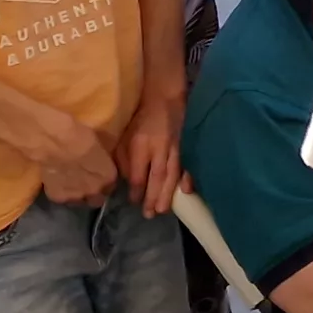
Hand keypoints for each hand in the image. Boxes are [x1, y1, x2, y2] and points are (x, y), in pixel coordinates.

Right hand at [28, 110, 120, 206]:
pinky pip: (62, 198)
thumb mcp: (101, 146)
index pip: (110, 186)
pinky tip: (56, 182)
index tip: (98, 176)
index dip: (103, 181)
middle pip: (97, 199)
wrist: (56, 143)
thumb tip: (103, 162)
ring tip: (69, 182)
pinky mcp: (58, 197)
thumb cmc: (81, 136)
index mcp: (109, 177)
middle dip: (93, 192)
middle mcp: (95, 191)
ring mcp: (76, 197)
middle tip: (85, 182)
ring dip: (77, 194)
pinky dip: (60, 191)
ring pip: (79, 201)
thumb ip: (103, 161)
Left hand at [118, 92, 182, 215]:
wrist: (165, 97)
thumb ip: (124, 158)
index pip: (138, 173)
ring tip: (163, 210)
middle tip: (150, 215)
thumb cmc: (140, 118)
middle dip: (152, 197)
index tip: (134, 202)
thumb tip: (129, 180)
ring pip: (172, 173)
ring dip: (168, 193)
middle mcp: (158, 147)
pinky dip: (189, 177)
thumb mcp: (125, 136)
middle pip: (156, 177)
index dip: (136, 190)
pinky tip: (187, 190)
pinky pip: (189, 163)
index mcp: (140, 145)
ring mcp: (175, 146)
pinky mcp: (187, 144)